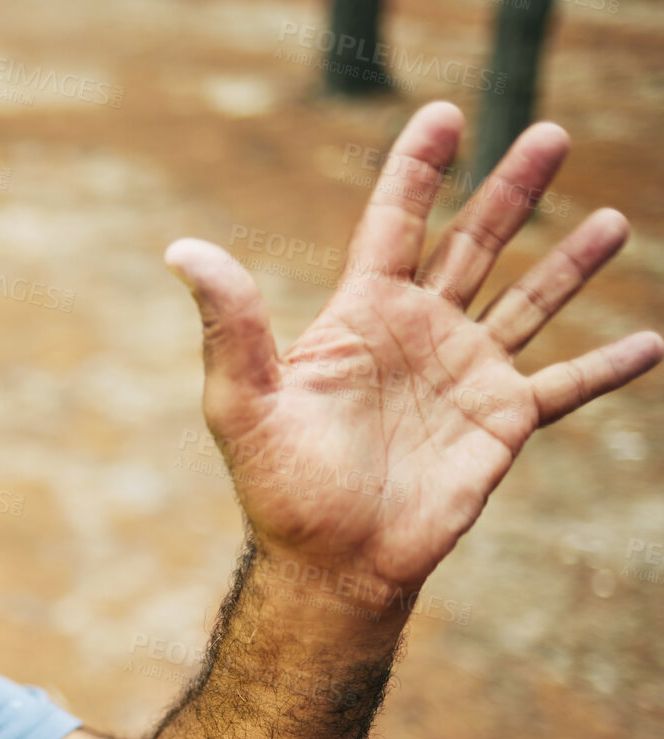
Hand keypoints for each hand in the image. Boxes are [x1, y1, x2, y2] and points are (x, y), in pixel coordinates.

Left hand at [164, 101, 662, 595]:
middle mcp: (418, 335)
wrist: (331, 563)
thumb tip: (182, 251)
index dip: (418, 169)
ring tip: (614, 221)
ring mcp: (464, 375)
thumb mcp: (242, 401)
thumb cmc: (279, 487)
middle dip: (512, 189)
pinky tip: (651, 343)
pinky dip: (608, 367)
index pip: (393, 224)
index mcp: (360, 317)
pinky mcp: (501, 423)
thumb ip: (228, 324)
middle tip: (552, 134)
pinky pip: (565, 385)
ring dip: (571, 263)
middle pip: (474, 244)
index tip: (445, 115)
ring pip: (528, 301)